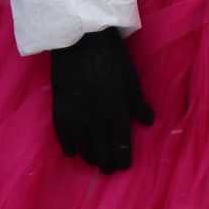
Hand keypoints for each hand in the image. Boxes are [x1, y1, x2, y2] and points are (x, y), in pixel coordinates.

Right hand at [49, 27, 152, 172]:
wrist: (80, 39)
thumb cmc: (111, 56)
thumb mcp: (130, 78)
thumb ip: (138, 102)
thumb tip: (148, 122)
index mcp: (115, 109)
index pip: (120, 143)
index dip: (123, 157)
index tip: (124, 165)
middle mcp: (95, 117)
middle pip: (101, 149)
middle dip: (107, 162)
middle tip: (110, 169)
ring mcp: (75, 113)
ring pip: (82, 145)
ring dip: (89, 156)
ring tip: (94, 161)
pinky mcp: (60, 107)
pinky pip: (62, 134)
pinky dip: (68, 146)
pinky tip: (72, 152)